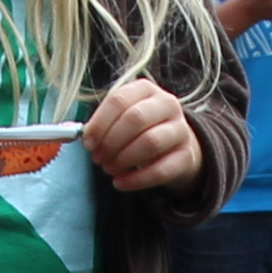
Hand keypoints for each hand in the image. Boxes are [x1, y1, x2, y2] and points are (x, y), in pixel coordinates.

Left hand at [87, 76, 201, 197]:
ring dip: (123, 159)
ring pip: (150, 143)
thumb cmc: (140, 129)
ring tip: (109, 168)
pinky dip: (136, 180)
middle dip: (111, 142)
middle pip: (135, 119)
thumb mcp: (122, 117)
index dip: (100, 123)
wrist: (174, 146)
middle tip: (98, 158)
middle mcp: (167, 104)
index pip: (119, 100)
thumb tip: (84, 137)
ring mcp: (181, 129)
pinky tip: (120, 183)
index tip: (88, 143)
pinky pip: (161, 170)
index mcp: (145, 89)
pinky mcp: (187, 156)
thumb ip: (103, 124)